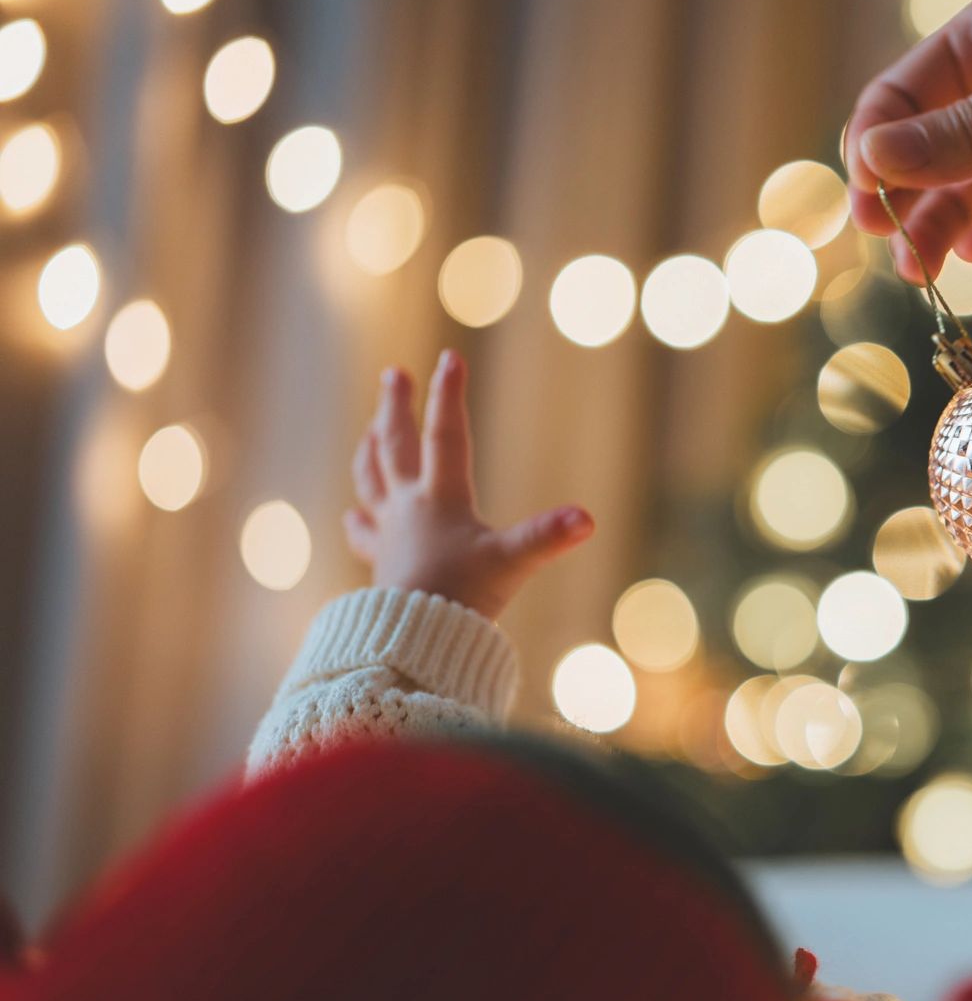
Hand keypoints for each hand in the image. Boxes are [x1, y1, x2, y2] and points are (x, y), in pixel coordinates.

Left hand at [346, 351, 593, 620]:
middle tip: (392, 374)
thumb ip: (547, 536)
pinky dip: (359, 521)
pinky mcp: (383, 564)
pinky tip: (353, 515)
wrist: (414, 643)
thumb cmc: (462, 599)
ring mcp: (390, 534)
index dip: (449, 395)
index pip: (447, 435)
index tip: (449, 357)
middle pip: (395, 446)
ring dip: (371, 451)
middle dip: (395, 408)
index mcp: (441, 498)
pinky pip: (364, 534)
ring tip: (370, 432)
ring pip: (371, 481)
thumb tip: (588, 518)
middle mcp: (408, 508)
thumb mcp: (512, 563)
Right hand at [844, 0, 971, 281]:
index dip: (876, 138)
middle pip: (924, 150)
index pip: (905, 90)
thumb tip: (875, 158)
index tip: (865, 189)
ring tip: (921, 273)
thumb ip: (971, 127)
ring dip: (934, 229)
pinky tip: (971, 260)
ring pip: (963, 194)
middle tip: (884, 240)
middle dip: (897, 194)